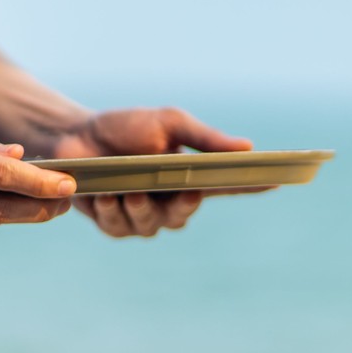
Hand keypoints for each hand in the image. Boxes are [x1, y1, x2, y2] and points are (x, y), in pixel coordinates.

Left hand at [48, 107, 251, 238]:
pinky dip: (112, 213)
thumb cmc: (125, 127)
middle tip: (182, 193)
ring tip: (127, 192)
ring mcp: (142, 215)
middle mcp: (170, 200)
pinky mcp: (113, 224)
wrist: (73, 135)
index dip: (255, 186)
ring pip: (152, 226)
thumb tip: (248, 148)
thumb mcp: (167, 124)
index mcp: (190, 175)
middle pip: (186, 215)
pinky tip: (103, 196)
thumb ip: (204, 138)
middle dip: (182, 207)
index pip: (230, 185)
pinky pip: (120, 228)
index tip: (278, 181)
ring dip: (141, 210)